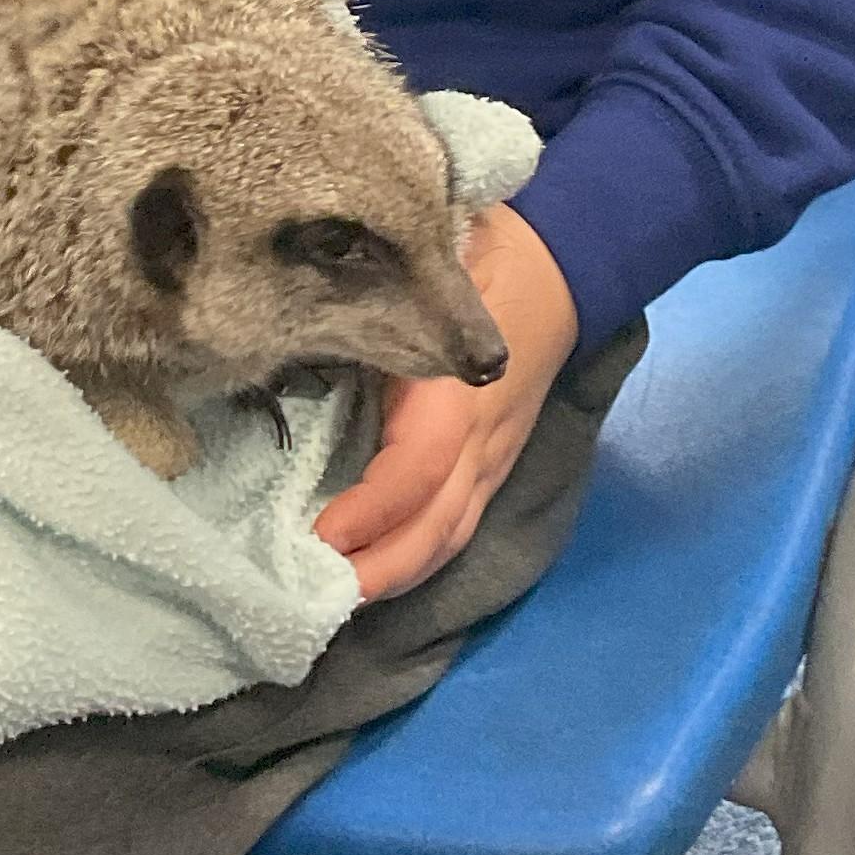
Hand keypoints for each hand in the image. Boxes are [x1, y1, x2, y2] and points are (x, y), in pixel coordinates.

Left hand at [316, 206, 579, 604]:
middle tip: (311, 596)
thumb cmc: (486, 256)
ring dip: (396, 574)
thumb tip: (290, 312)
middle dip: (378, 569)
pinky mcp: (496, 463)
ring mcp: (494, 457)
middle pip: (436, 527)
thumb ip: (369, 300)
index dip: (370, 510)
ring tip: (335, 598)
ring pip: (450, 536)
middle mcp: (481, 438)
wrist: (563, 264)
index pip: (418, 470)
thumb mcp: (427, 272)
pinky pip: (458, 525)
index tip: (317, 535)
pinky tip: (377, 572)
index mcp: (458, 392)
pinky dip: (418, 557)